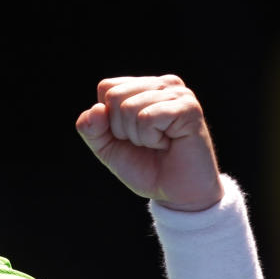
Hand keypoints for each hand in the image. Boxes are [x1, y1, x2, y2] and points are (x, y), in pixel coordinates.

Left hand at [75, 75, 222, 210]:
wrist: (176, 194)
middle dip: (121, 128)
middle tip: (146, 142)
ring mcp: (178, 94)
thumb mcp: (107, 148)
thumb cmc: (145, 167)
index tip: (129, 136)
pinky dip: (150, 138)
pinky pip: (147, 117)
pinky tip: (168, 143)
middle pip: (115, 95)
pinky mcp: (188, 108)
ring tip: (159, 143)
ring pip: (129, 107)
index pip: (106, 87)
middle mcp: (163, 84)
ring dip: (137, 136)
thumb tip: (96, 109)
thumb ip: (91, 128)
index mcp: (144, 87)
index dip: (108, 119)